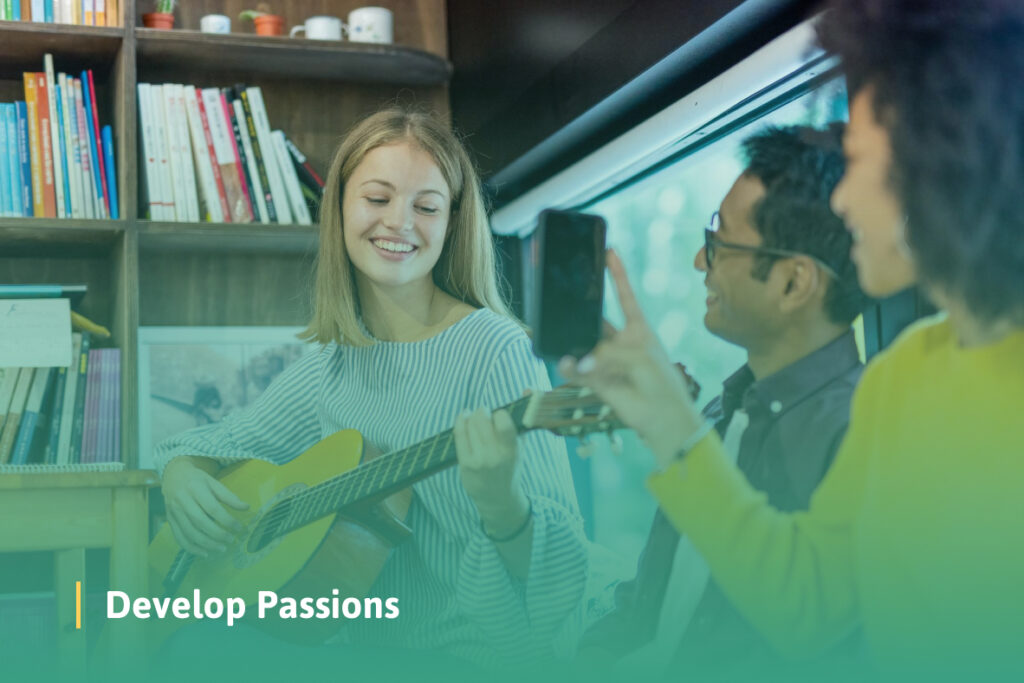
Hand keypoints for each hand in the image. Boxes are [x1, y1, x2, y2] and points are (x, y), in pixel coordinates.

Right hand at [161, 456, 248, 556]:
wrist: (173, 475)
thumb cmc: (197, 479)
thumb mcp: (213, 482)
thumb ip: (229, 496)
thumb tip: (246, 508)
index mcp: (195, 488)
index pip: (213, 508)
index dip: (227, 520)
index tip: (239, 528)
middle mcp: (182, 500)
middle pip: (200, 522)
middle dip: (217, 534)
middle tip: (231, 540)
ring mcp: (174, 512)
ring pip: (190, 533)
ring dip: (207, 544)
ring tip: (221, 548)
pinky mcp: (170, 520)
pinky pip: (180, 538)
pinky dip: (192, 548)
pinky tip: (205, 553)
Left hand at [453, 407, 529, 536]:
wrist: (497, 498)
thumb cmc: (510, 467)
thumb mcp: (519, 446)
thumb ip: (523, 418)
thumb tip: (529, 388)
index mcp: (512, 450)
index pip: (503, 422)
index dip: (499, 414)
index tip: (499, 416)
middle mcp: (495, 456)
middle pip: (483, 419)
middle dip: (483, 412)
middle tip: (485, 414)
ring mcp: (478, 460)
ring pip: (470, 424)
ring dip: (472, 416)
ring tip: (475, 418)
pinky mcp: (465, 463)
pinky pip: (459, 434)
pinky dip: (461, 421)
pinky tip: (464, 418)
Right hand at [558, 249, 704, 467]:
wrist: (663, 419)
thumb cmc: (661, 383)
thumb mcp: (640, 358)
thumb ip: (608, 353)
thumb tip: (580, 360)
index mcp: (639, 329)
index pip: (625, 295)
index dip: (617, 274)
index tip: (610, 251)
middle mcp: (621, 342)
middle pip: (596, 319)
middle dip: (580, 309)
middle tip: (563, 294)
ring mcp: (608, 361)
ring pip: (583, 346)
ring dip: (572, 343)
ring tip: (559, 338)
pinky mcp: (598, 381)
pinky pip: (578, 370)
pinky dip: (570, 367)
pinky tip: (565, 363)